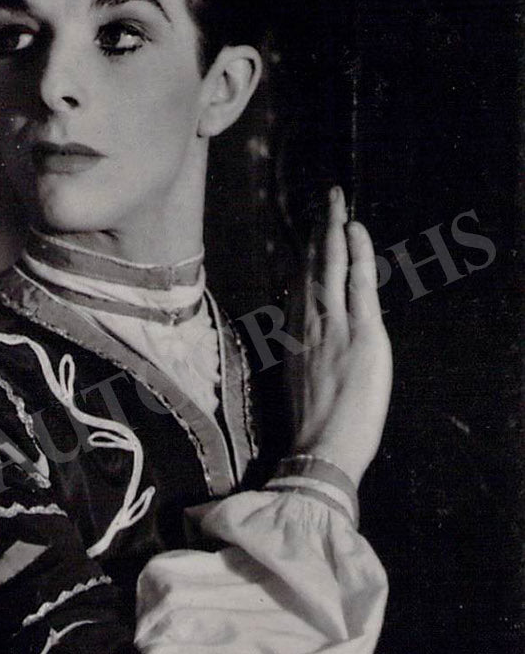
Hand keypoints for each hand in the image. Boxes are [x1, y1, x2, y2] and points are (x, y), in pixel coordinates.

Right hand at [289, 187, 392, 487]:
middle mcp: (306, 326)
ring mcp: (332, 326)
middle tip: (322, 203)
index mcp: (292, 342)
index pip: (295, 290)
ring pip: (329, 265)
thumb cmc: (313, 435)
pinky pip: (357, 281)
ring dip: (332, 229)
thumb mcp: (298, 391)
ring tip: (335, 201)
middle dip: (316, 232)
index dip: (300, 260)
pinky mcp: (360, 332)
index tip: (302, 239)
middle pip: (309, 268)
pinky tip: (355, 228)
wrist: (320, 453)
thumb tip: (302, 349)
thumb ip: (301, 362)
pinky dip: (357, 252)